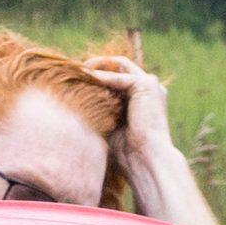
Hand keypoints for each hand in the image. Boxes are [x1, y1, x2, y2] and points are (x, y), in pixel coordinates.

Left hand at [79, 50, 225, 224]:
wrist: (144, 160)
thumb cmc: (127, 152)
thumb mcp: (109, 124)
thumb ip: (100, 108)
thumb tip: (77, 99)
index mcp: (143, 98)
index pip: (118, 76)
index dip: (98, 75)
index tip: (76, 79)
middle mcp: (149, 88)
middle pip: (119, 65)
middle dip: (97, 66)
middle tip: (75, 71)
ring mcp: (150, 84)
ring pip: (120, 64)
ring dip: (98, 68)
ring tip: (78, 74)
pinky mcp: (147, 84)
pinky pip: (118, 75)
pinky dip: (101, 77)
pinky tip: (86, 82)